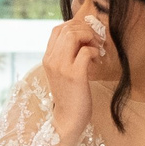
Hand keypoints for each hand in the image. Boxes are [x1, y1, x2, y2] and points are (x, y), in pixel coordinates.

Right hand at [42, 13, 105, 137]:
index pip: (57, 29)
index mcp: (47, 58)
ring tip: (96, 48)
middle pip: (67, 29)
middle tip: (95, 41)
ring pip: (74, 35)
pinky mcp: (74, 75)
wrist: (68, 119)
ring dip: (90, 37)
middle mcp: (51, 60)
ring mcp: (62, 67)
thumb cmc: (70, 96)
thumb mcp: (62, 73)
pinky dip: (94, 51)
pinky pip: (86, 51)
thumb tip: (82, 38)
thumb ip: (66, 56)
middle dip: (85, 30)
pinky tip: (97, 60)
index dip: (75, 26)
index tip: (86, 35)